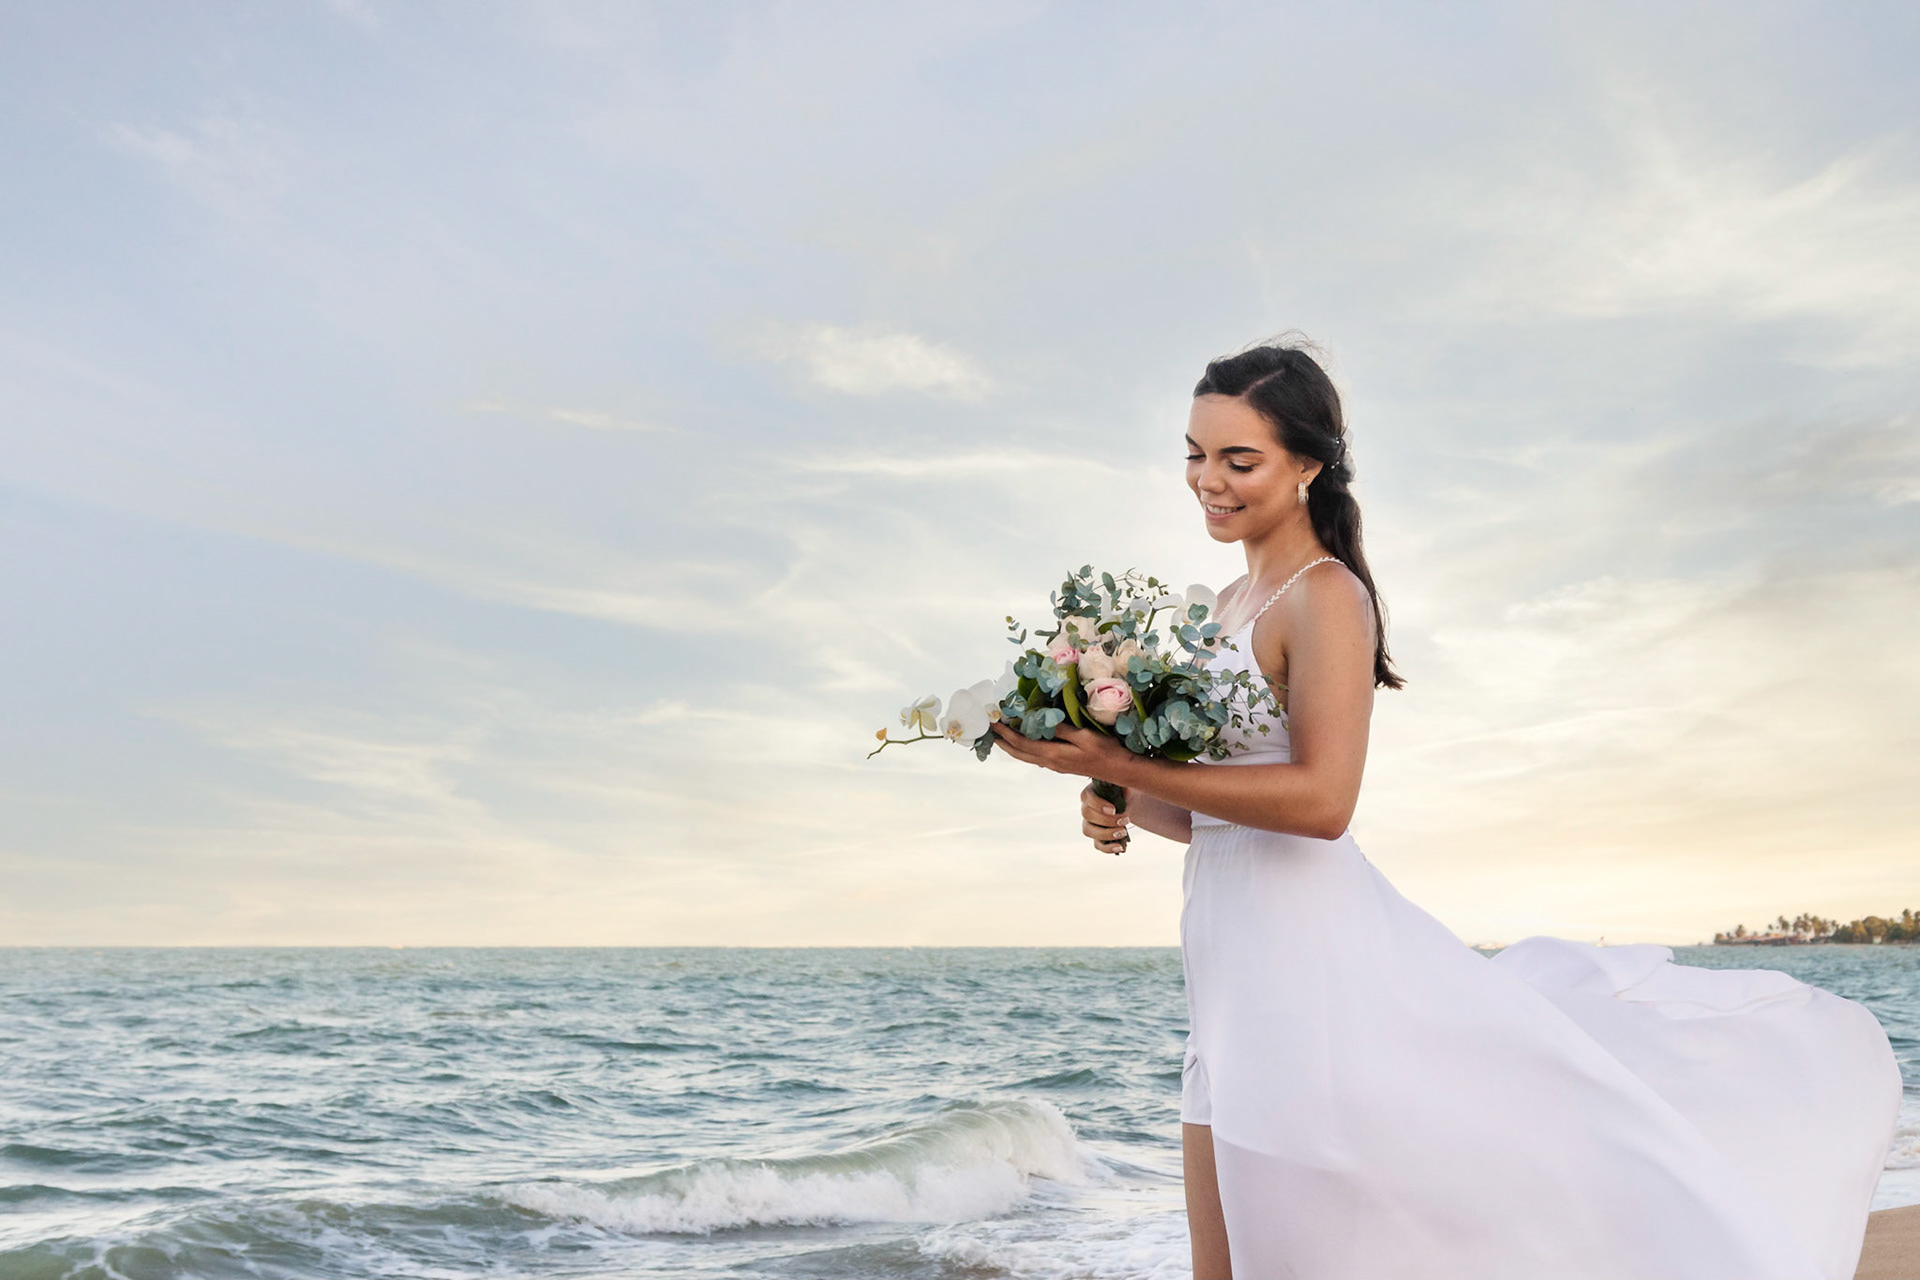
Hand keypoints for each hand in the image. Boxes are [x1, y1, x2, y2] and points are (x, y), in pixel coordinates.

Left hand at [990, 722, 1135, 780]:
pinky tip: (1026, 745)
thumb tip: (1042, 720)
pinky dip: (1025, 750)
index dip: (1006, 733)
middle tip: (990, 730)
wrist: (1121, 770)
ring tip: (1002, 737)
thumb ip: (1062, 729)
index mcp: (1054, 755)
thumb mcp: (1085, 736)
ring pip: (1027, 756)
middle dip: (1003, 742)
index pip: (1022, 743)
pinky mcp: (1063, 765)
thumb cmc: (1106, 751)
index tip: (994, 722)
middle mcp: (1051, 762)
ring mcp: (1056, 765)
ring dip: (1013, 747)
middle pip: (1020, 753)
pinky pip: (1036, 757)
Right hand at [1081, 782, 1128, 854]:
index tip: (1114, 809)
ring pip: (1089, 831)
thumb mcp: (1123, 783)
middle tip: (1125, 819)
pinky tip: (1120, 847)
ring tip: (1123, 832)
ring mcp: (1089, 823)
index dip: (1098, 805)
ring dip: (1106, 834)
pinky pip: (1097, 845)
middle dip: (1106, 820)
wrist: (1127, 802)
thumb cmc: (1123, 790)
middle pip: (1087, 815)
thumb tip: (1125, 785)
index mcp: (1090, 793)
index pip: (1087, 798)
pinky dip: (1108, 848)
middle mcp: (1085, 808)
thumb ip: (1122, 782)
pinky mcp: (1096, 837)